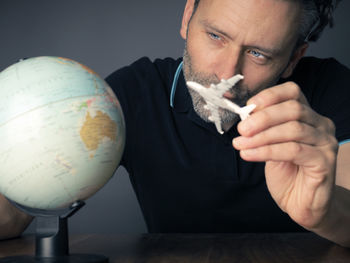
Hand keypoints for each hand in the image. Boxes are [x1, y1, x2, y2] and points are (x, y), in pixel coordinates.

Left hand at [232, 81, 338, 228]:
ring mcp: (326, 143)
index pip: (293, 92)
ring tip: (241, 144)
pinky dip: (267, 151)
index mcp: (307, 116)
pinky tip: (249, 154)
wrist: (299, 203)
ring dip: (261, 136)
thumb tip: (245, 115)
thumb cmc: (285, 172)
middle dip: (263, 118)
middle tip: (242, 129)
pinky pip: (293, 150)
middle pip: (293, 109)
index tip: (248, 106)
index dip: (270, 96)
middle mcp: (321, 125)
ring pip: (293, 129)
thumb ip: (263, 129)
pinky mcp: (325, 161)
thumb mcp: (270, 144)